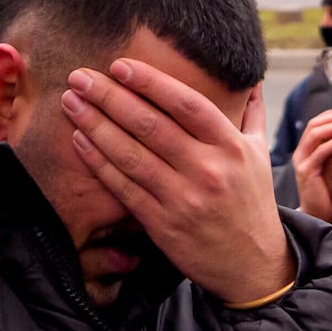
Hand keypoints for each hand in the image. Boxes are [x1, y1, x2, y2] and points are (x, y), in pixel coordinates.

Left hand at [61, 57, 296, 305]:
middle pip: (150, 124)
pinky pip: (124, 188)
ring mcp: (183, 198)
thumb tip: (248, 80)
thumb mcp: (259, 155)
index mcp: (230, 146)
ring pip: (131, 154)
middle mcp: (207, 169)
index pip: (186, 104)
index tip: (120, 66)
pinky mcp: (162, 224)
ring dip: (96, 125)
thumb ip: (252, 115)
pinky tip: (80, 140)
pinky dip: (99, 162)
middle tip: (80, 76)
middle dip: (109, 96)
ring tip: (72, 102)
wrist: (252, 264)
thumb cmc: (251, 204)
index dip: (150, 82)